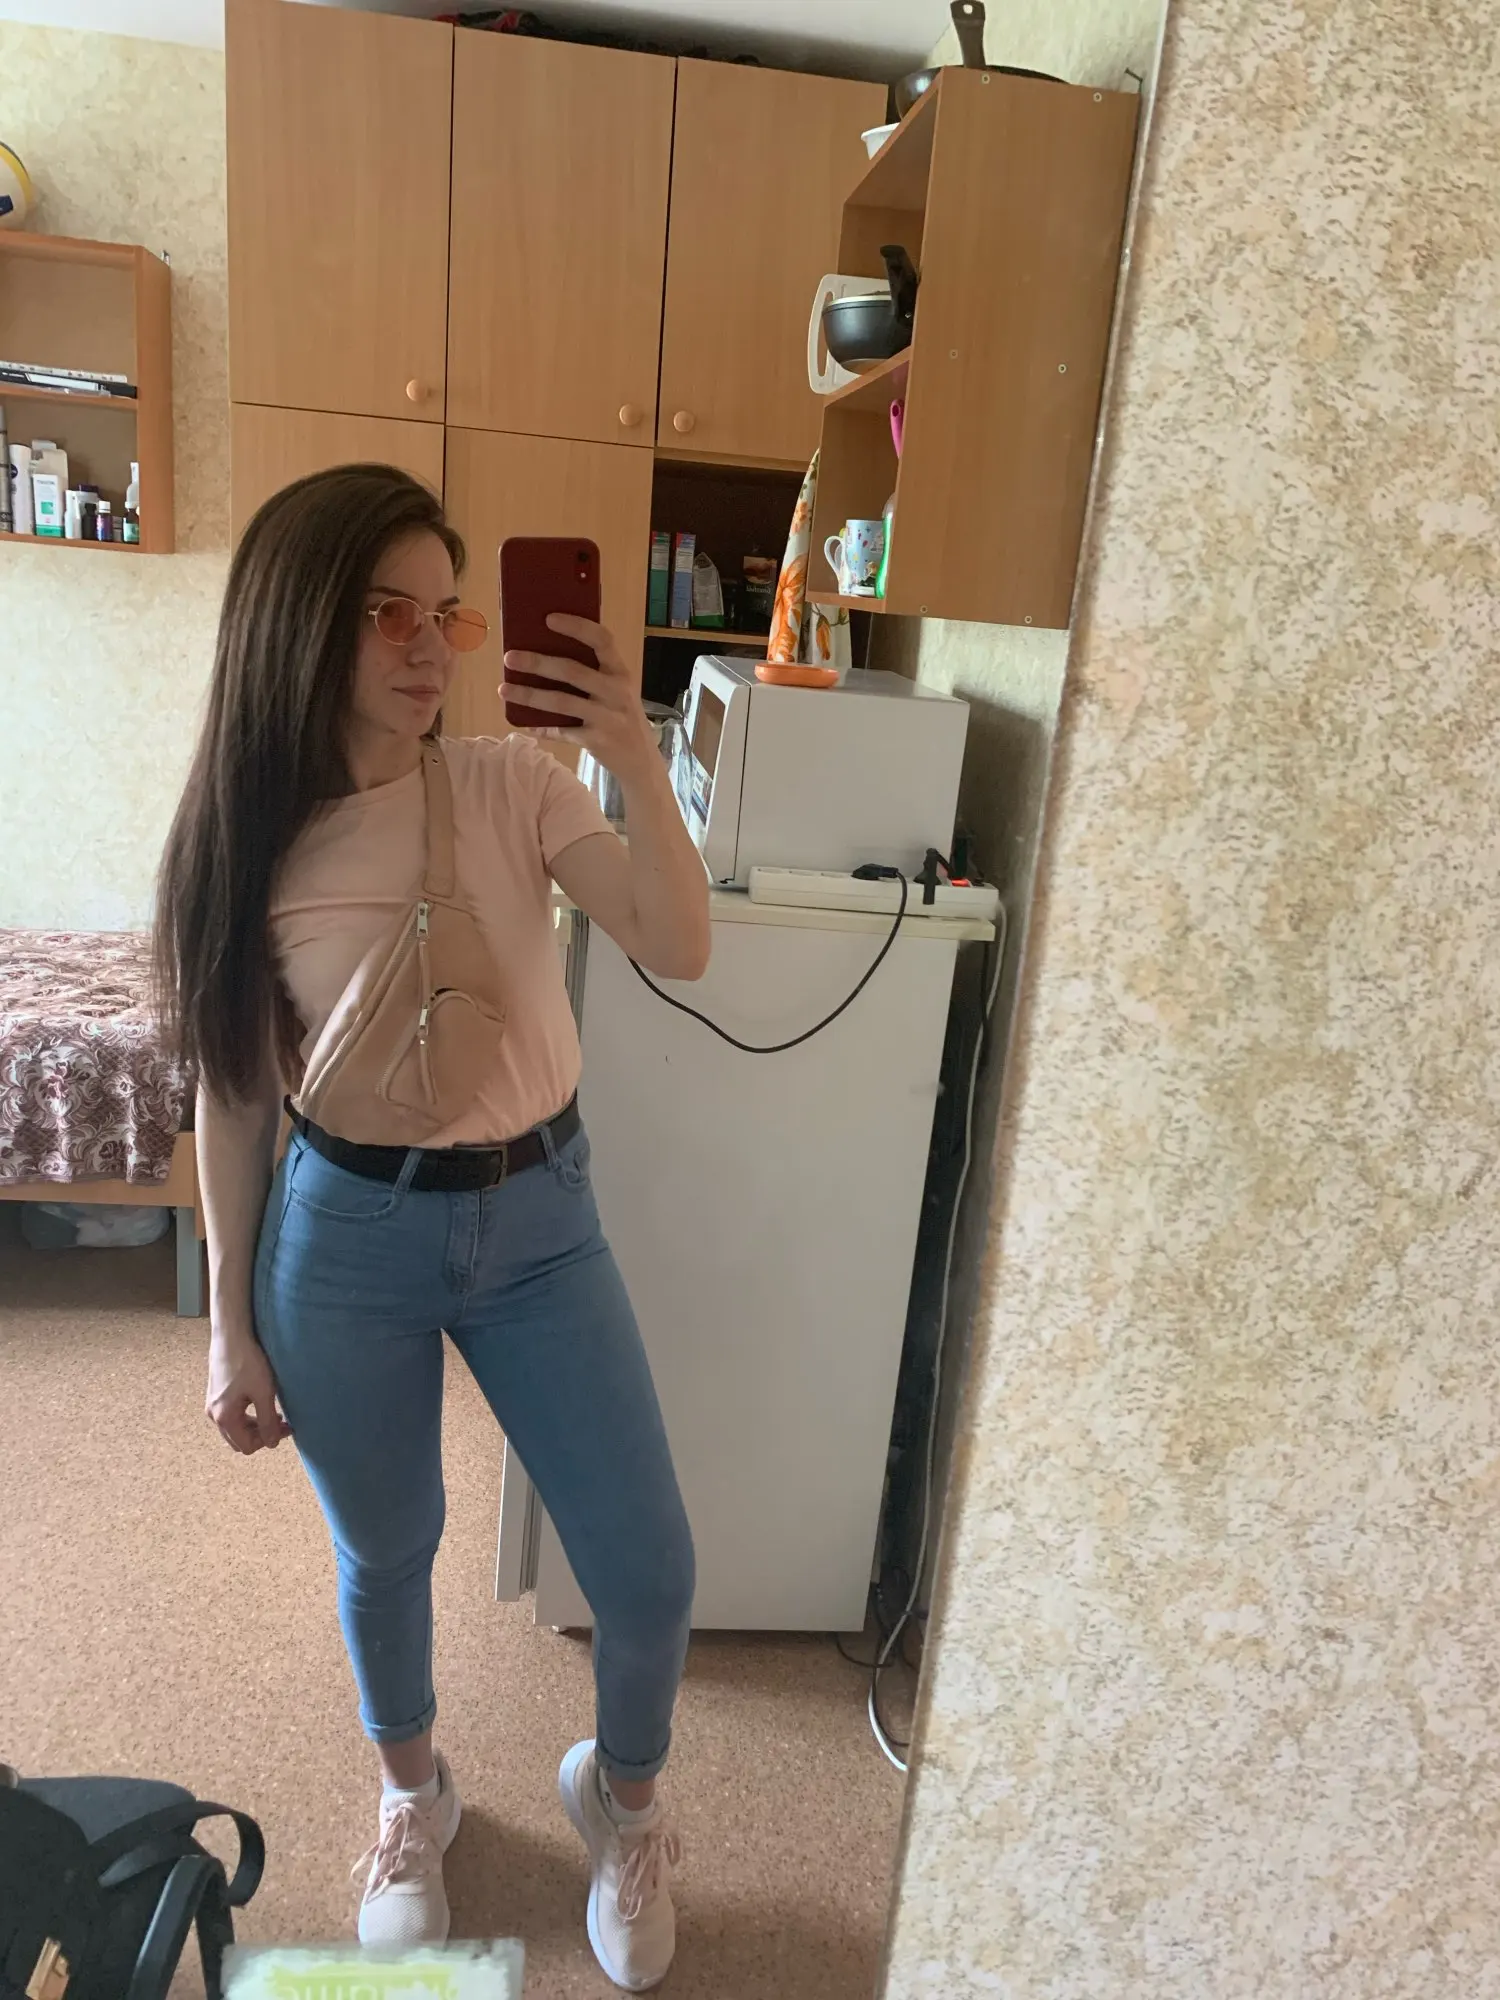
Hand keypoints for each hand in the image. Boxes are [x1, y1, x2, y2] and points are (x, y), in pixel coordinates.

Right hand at [207, 1328, 290, 1454]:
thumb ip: (268, 1422)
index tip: (286, 1427)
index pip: (247, 1446)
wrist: (231, 1336)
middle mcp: (213, 1415)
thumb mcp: (264, 1393)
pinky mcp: (215, 1395)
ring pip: (235, 1429)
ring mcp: (212, 1405)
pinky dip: (247, 1416)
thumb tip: (273, 1444)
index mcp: (224, 1418)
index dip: (268, 1441)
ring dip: (255, 1426)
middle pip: (239, 1440)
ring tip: (275, 1413)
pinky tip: (260, 1403)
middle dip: (261, 1435)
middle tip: (282, 1422)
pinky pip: (231, 1416)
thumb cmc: (247, 1362)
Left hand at [504, 617, 659, 786]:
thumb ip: (595, 672)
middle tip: (510, 657)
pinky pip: (562, 731)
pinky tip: (523, 724)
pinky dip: (541, 727)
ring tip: (504, 689)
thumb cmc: (623, 716)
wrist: (642, 760)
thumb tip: (548, 650)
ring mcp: (607, 718)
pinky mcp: (596, 741)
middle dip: (538, 663)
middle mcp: (616, 692)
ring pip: (561, 702)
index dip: (576, 626)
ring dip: (529, 695)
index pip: (602, 640)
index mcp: (620, 672)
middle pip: (572, 671)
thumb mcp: (618, 690)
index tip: (548, 618)